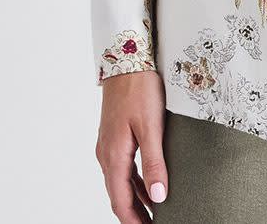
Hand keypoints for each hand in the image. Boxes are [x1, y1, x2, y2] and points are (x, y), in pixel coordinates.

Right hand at [96, 69, 168, 221]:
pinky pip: (123, 167)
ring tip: (154, 214)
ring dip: (136, 199)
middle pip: (119, 195)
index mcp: (114, 156)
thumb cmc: (139, 88)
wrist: (126, 59)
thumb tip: (159, 197)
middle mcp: (107, 154)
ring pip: (121, 182)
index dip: (134, 222)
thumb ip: (154, 162)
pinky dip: (135, 182)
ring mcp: (109, 144)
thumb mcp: (151, 126)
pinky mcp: (115, 135)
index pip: (121, 201)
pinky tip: (150, 185)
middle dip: (135, 215)